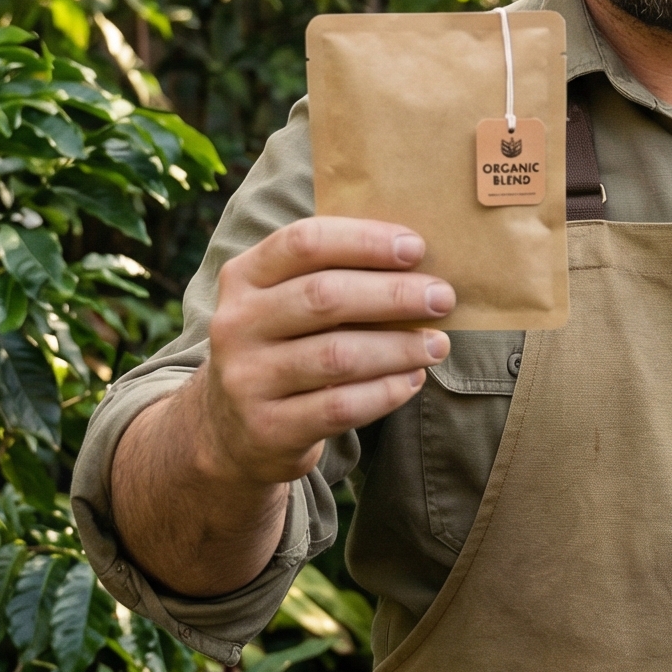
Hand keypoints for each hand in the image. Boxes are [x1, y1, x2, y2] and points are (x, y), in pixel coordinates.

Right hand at [190, 214, 453, 486]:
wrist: (229, 430)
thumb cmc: (280, 347)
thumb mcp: (282, 302)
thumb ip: (329, 274)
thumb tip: (414, 257)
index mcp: (243, 277)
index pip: (304, 242)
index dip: (364, 241)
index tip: (416, 248)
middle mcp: (237, 324)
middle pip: (324, 297)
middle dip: (393, 294)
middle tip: (442, 297)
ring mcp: (248, 379)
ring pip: (337, 356)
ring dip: (398, 348)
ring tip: (437, 344)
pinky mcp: (268, 428)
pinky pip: (340, 407)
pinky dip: (385, 392)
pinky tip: (412, 380)